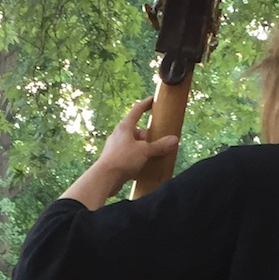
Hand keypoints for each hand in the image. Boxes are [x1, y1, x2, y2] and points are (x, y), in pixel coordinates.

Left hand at [60, 98, 178, 208]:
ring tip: (153, 157)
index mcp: (125, 127)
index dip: (146, 104)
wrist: (104, 179)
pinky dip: (138, 159)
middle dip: (149, 136)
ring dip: (144, 149)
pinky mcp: (115, 160)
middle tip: (159, 143)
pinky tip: (144, 167)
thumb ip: (159, 146)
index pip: (137, 110)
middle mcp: (119, 135)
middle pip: (137, 130)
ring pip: (134, 144)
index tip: (154, 100)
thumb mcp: (144, 151)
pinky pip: (130, 156)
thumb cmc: (122, 159)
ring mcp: (116, 147)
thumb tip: (174, 140)